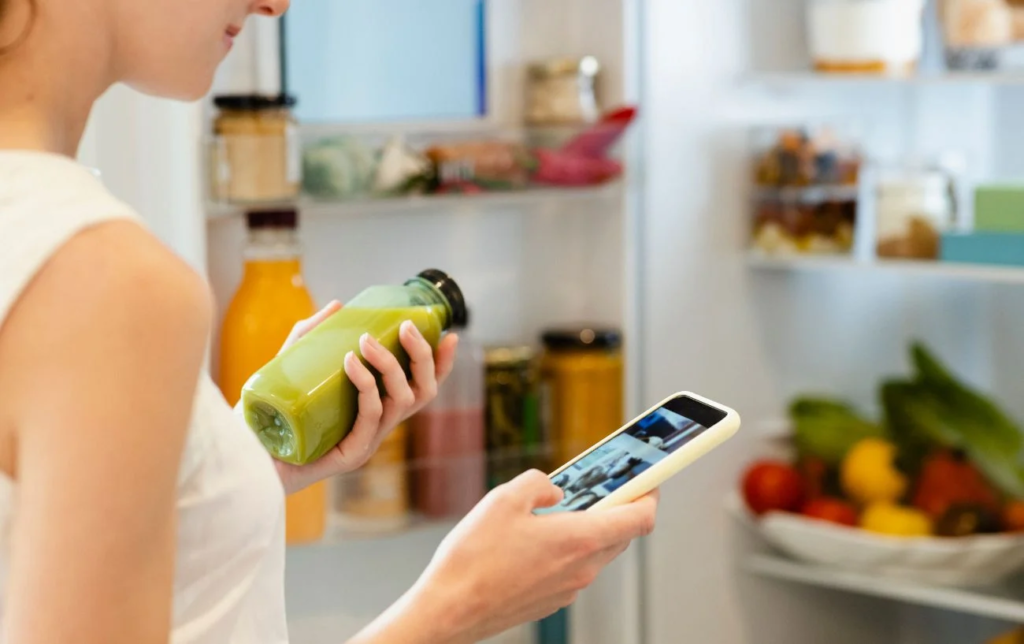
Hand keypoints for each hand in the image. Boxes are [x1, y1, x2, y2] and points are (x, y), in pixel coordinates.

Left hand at [274, 301, 458, 493]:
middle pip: (423, 393)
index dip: (440, 364)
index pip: (421, 386)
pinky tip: (351, 363)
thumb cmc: (268, 414)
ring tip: (364, 340)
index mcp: (376, 409)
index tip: (448, 334)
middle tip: (406, 327)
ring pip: (401, 401)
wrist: (243, 454)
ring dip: (389, 364)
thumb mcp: (293, 365)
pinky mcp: (350, 454)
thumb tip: (338, 304)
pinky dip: (366, 385)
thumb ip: (313, 336)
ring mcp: (367, 442)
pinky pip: (371, 416)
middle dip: (422, 356)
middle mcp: (378, 426)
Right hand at [392, 471, 657, 643]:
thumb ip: (538, 484)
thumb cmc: (474, 558)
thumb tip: (554, 490)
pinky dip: (568, 549)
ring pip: (596, 552)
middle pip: (621, 534)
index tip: (649, 477)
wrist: (450, 610)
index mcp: (580, 539)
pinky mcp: (551, 600)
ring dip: (589, 528)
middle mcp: (582, 568)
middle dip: (617, 507)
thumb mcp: (504, 499)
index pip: (640, 518)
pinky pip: (573, 568)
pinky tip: (538, 538)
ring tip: (560, 508)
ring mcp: (568, 588)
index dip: (650, 493)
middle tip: (601, 484)